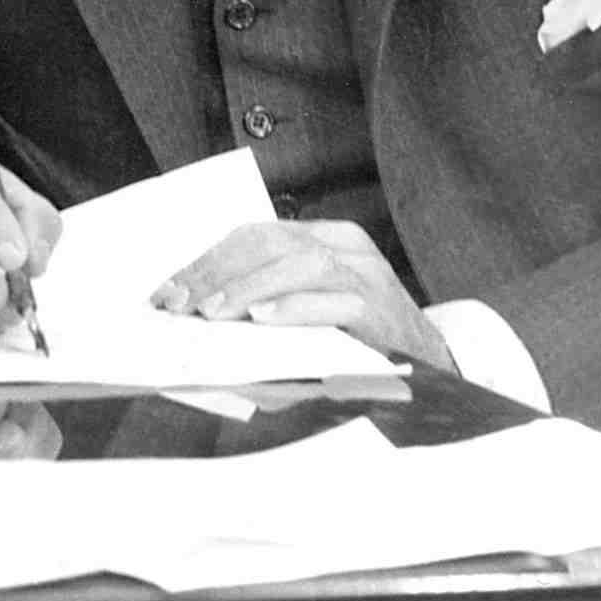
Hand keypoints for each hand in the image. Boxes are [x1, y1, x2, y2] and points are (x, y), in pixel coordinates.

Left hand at [152, 221, 453, 369]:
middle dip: (216, 272)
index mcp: (325, 238)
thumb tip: (194, 309)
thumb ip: (267, 296)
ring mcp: (367, 276)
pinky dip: (296, 308)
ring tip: (211, 313)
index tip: (168, 290)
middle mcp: (346, 248)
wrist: (432, 365)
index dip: (207, 260)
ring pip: (299, 264)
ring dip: (247, 288)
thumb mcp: (310, 305)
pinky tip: (263, 319)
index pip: (254, 235)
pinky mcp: (381, 311)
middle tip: (179, 304)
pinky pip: (336, 302)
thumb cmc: (357, 339)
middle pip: (269, 242)